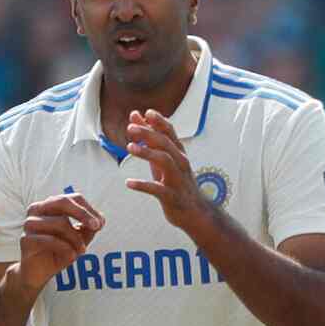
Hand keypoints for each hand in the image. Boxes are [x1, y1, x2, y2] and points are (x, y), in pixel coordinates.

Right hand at [14, 193, 103, 290]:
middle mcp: (37, 209)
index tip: (100, 223)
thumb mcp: (78, 239)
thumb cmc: (58, 251)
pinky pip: (50, 240)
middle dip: (83, 214)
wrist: (38, 273)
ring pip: (59, 223)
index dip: (88, 209)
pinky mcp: (26, 240)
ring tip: (81, 251)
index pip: (72, 198)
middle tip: (96, 227)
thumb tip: (100, 220)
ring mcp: (29, 224)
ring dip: (75, 238)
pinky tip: (71, 256)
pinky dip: (65, 248)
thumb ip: (88, 228)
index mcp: (50, 205)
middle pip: (62, 202)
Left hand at [125, 109, 212, 229]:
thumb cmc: (176, 182)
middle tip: (130, 128)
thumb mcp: (164, 160)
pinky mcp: (173, 197)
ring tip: (129, 147)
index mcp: (178, 154)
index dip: (159, 121)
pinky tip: (129, 183)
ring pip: (165, 162)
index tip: (147, 112)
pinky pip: (158, 190)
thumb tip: (136, 117)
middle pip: (166, 144)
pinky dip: (143, 185)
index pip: (170, 133)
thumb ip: (150, 141)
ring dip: (147, 153)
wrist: (195, 212)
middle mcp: (180, 164)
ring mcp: (178, 180)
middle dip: (148, 134)